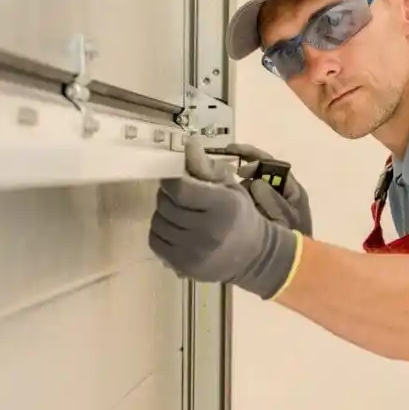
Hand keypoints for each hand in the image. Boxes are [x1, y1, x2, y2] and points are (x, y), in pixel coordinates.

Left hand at [147, 136, 297, 298]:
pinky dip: (160, 231)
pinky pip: (155, 241)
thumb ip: (206, 167)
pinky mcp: (183, 266)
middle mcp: (207, 230)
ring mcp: (193, 251)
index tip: (175, 178)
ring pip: (158, 222)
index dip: (171, 179)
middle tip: (178, 196)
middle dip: (167, 195)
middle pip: (166, 205)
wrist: (253, 256)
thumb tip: (189, 144)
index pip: (179, 188)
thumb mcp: (229, 188)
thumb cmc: (240, 216)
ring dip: (163, 213)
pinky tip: (174, 229)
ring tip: (178, 213)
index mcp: (222, 206)